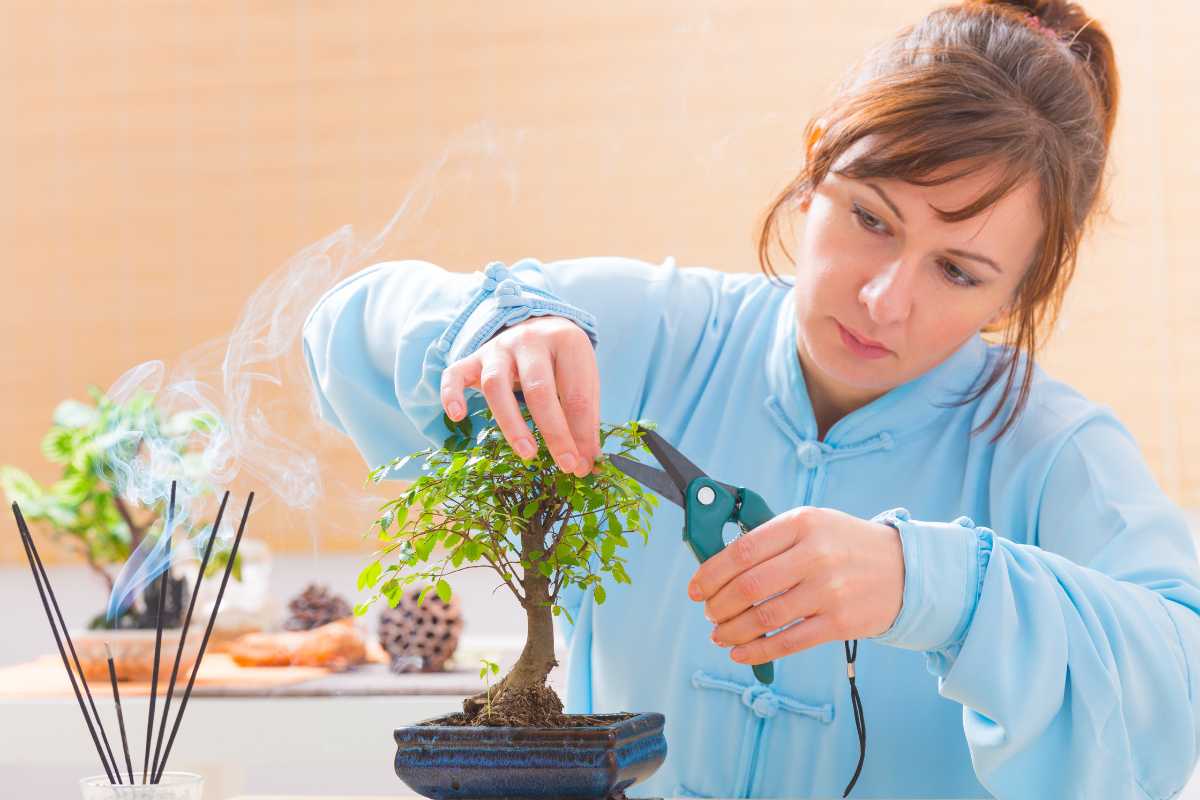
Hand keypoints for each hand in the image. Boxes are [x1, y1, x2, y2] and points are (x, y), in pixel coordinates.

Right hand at [440, 316, 599, 477]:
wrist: (537, 326)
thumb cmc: (563, 362)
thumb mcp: (583, 380)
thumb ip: (585, 419)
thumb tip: (588, 463)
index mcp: (566, 341)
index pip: (575, 393)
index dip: (581, 432)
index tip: (584, 464)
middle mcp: (529, 340)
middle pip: (538, 389)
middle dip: (554, 431)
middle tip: (566, 465)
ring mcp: (498, 347)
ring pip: (496, 385)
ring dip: (511, 423)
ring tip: (528, 454)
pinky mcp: (474, 358)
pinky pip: (454, 374)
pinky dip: (451, 394)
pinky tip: (457, 417)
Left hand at [686, 507, 903, 664]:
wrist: (904, 569)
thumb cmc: (845, 545)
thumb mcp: (811, 524)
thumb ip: (770, 539)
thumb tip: (720, 567)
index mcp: (802, 523)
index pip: (742, 550)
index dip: (710, 573)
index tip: (695, 589)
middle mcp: (815, 555)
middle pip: (748, 586)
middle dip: (718, 605)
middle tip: (709, 613)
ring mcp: (829, 590)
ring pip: (764, 617)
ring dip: (733, 630)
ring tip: (720, 634)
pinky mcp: (840, 622)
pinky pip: (789, 641)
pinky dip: (758, 651)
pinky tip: (741, 652)